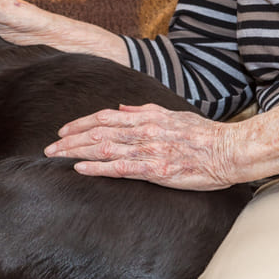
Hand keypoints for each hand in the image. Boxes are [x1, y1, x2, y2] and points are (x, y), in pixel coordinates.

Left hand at [45, 103, 239, 190]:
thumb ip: (146, 110)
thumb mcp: (174, 114)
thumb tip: (122, 108)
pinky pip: (120, 168)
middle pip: (98, 131)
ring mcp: (149, 150)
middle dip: (70, 138)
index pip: (106, 116)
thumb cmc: (205, 134)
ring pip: (104, 148)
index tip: (64, 129)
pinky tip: (80, 168)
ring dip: (76, 151)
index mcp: (148, 117)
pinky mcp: (156, 170)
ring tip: (56, 155)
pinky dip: (97, 167)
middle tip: (49, 146)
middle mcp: (145, 131)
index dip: (81, 122)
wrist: (229, 150)